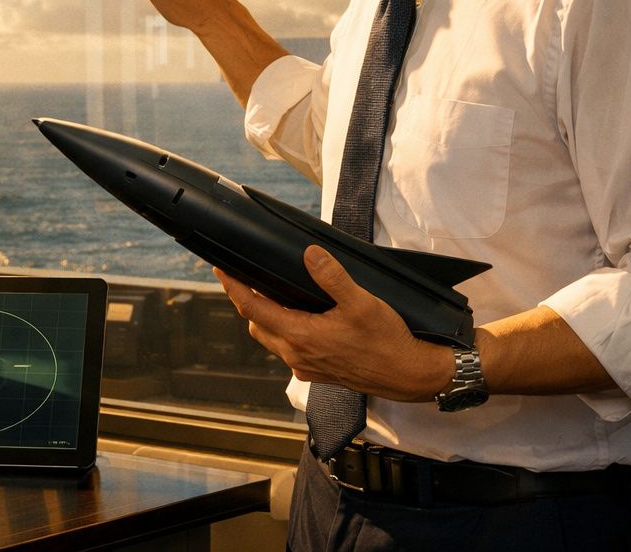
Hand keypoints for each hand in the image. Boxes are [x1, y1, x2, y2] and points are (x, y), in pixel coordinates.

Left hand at [215, 245, 452, 402]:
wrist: (409, 376)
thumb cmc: (387, 341)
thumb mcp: (361, 302)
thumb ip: (332, 276)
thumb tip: (309, 254)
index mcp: (301, 336)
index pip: (253, 308)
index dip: (234, 288)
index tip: (221, 270)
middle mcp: (297, 355)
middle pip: (257, 324)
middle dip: (247, 301)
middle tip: (245, 278)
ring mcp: (306, 367)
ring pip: (271, 339)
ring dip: (265, 317)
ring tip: (270, 294)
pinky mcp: (318, 373)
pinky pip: (288, 350)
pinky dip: (283, 331)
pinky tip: (298, 319)